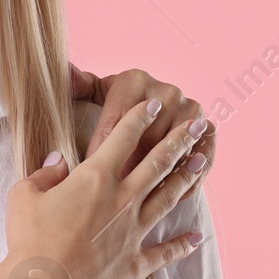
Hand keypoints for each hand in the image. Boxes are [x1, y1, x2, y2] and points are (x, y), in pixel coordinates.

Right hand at [5, 97, 207, 278]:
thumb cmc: (30, 238)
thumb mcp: (24, 195)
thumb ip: (45, 173)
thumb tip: (57, 161)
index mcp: (95, 178)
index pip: (123, 137)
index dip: (140, 116)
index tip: (154, 103)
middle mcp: (121, 199)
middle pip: (157, 163)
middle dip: (179, 140)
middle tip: (197, 123)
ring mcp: (133, 231)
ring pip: (168, 198)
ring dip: (186, 179)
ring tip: (202, 161)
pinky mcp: (135, 262)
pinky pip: (164, 252)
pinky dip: (182, 246)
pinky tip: (197, 238)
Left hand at [71, 65, 213, 202]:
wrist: (153, 114)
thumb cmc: (112, 108)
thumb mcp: (93, 94)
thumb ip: (78, 86)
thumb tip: (68, 74)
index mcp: (135, 80)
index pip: (116, 123)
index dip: (100, 151)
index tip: (86, 175)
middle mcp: (167, 91)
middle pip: (146, 141)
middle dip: (128, 171)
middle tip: (110, 197)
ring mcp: (192, 111)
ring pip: (173, 155)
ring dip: (157, 181)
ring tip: (136, 204)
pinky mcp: (210, 130)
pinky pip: (199, 163)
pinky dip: (184, 184)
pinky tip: (165, 200)